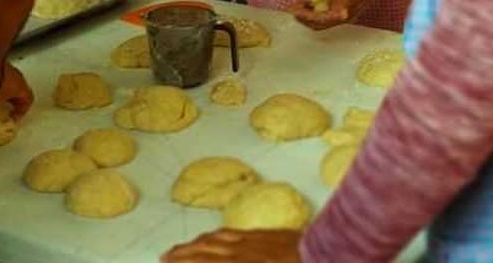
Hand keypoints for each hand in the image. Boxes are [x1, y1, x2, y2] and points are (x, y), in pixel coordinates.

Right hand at [162, 229, 300, 262]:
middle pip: (205, 249)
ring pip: (218, 238)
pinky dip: (217, 234)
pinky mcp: (268, 234)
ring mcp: (255, 239)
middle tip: (164, 256)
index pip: (203, 262)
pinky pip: (234, 231)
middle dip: (183, 254)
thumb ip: (229, 259)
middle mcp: (243, 250)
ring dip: (196, 243)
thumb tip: (215, 254)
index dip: (183, 262)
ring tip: (183, 248)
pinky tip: (215, 235)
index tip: (165, 261)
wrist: (327, 256)